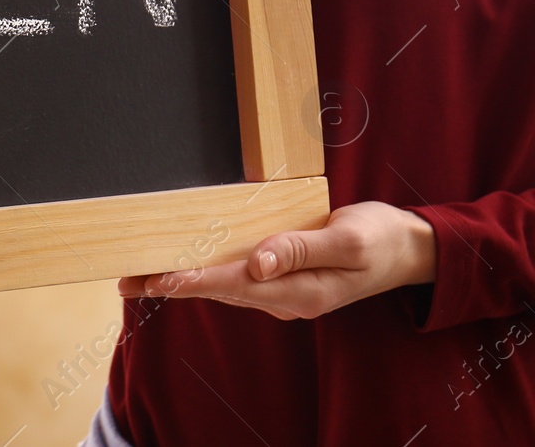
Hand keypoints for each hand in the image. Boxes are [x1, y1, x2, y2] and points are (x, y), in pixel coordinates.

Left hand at [116, 202, 436, 319]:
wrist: (409, 248)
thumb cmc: (381, 239)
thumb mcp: (348, 240)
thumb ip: (302, 249)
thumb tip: (258, 263)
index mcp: (301, 291)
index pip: (235, 286)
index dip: (194, 281)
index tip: (159, 278)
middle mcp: (285, 296)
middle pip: (218, 290)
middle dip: (172, 285)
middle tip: (125, 280)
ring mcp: (282, 289)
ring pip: (223, 285)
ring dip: (181, 279)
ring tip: (137, 275)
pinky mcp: (281, 275)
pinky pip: (236, 275)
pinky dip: (204, 269)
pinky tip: (180, 263)